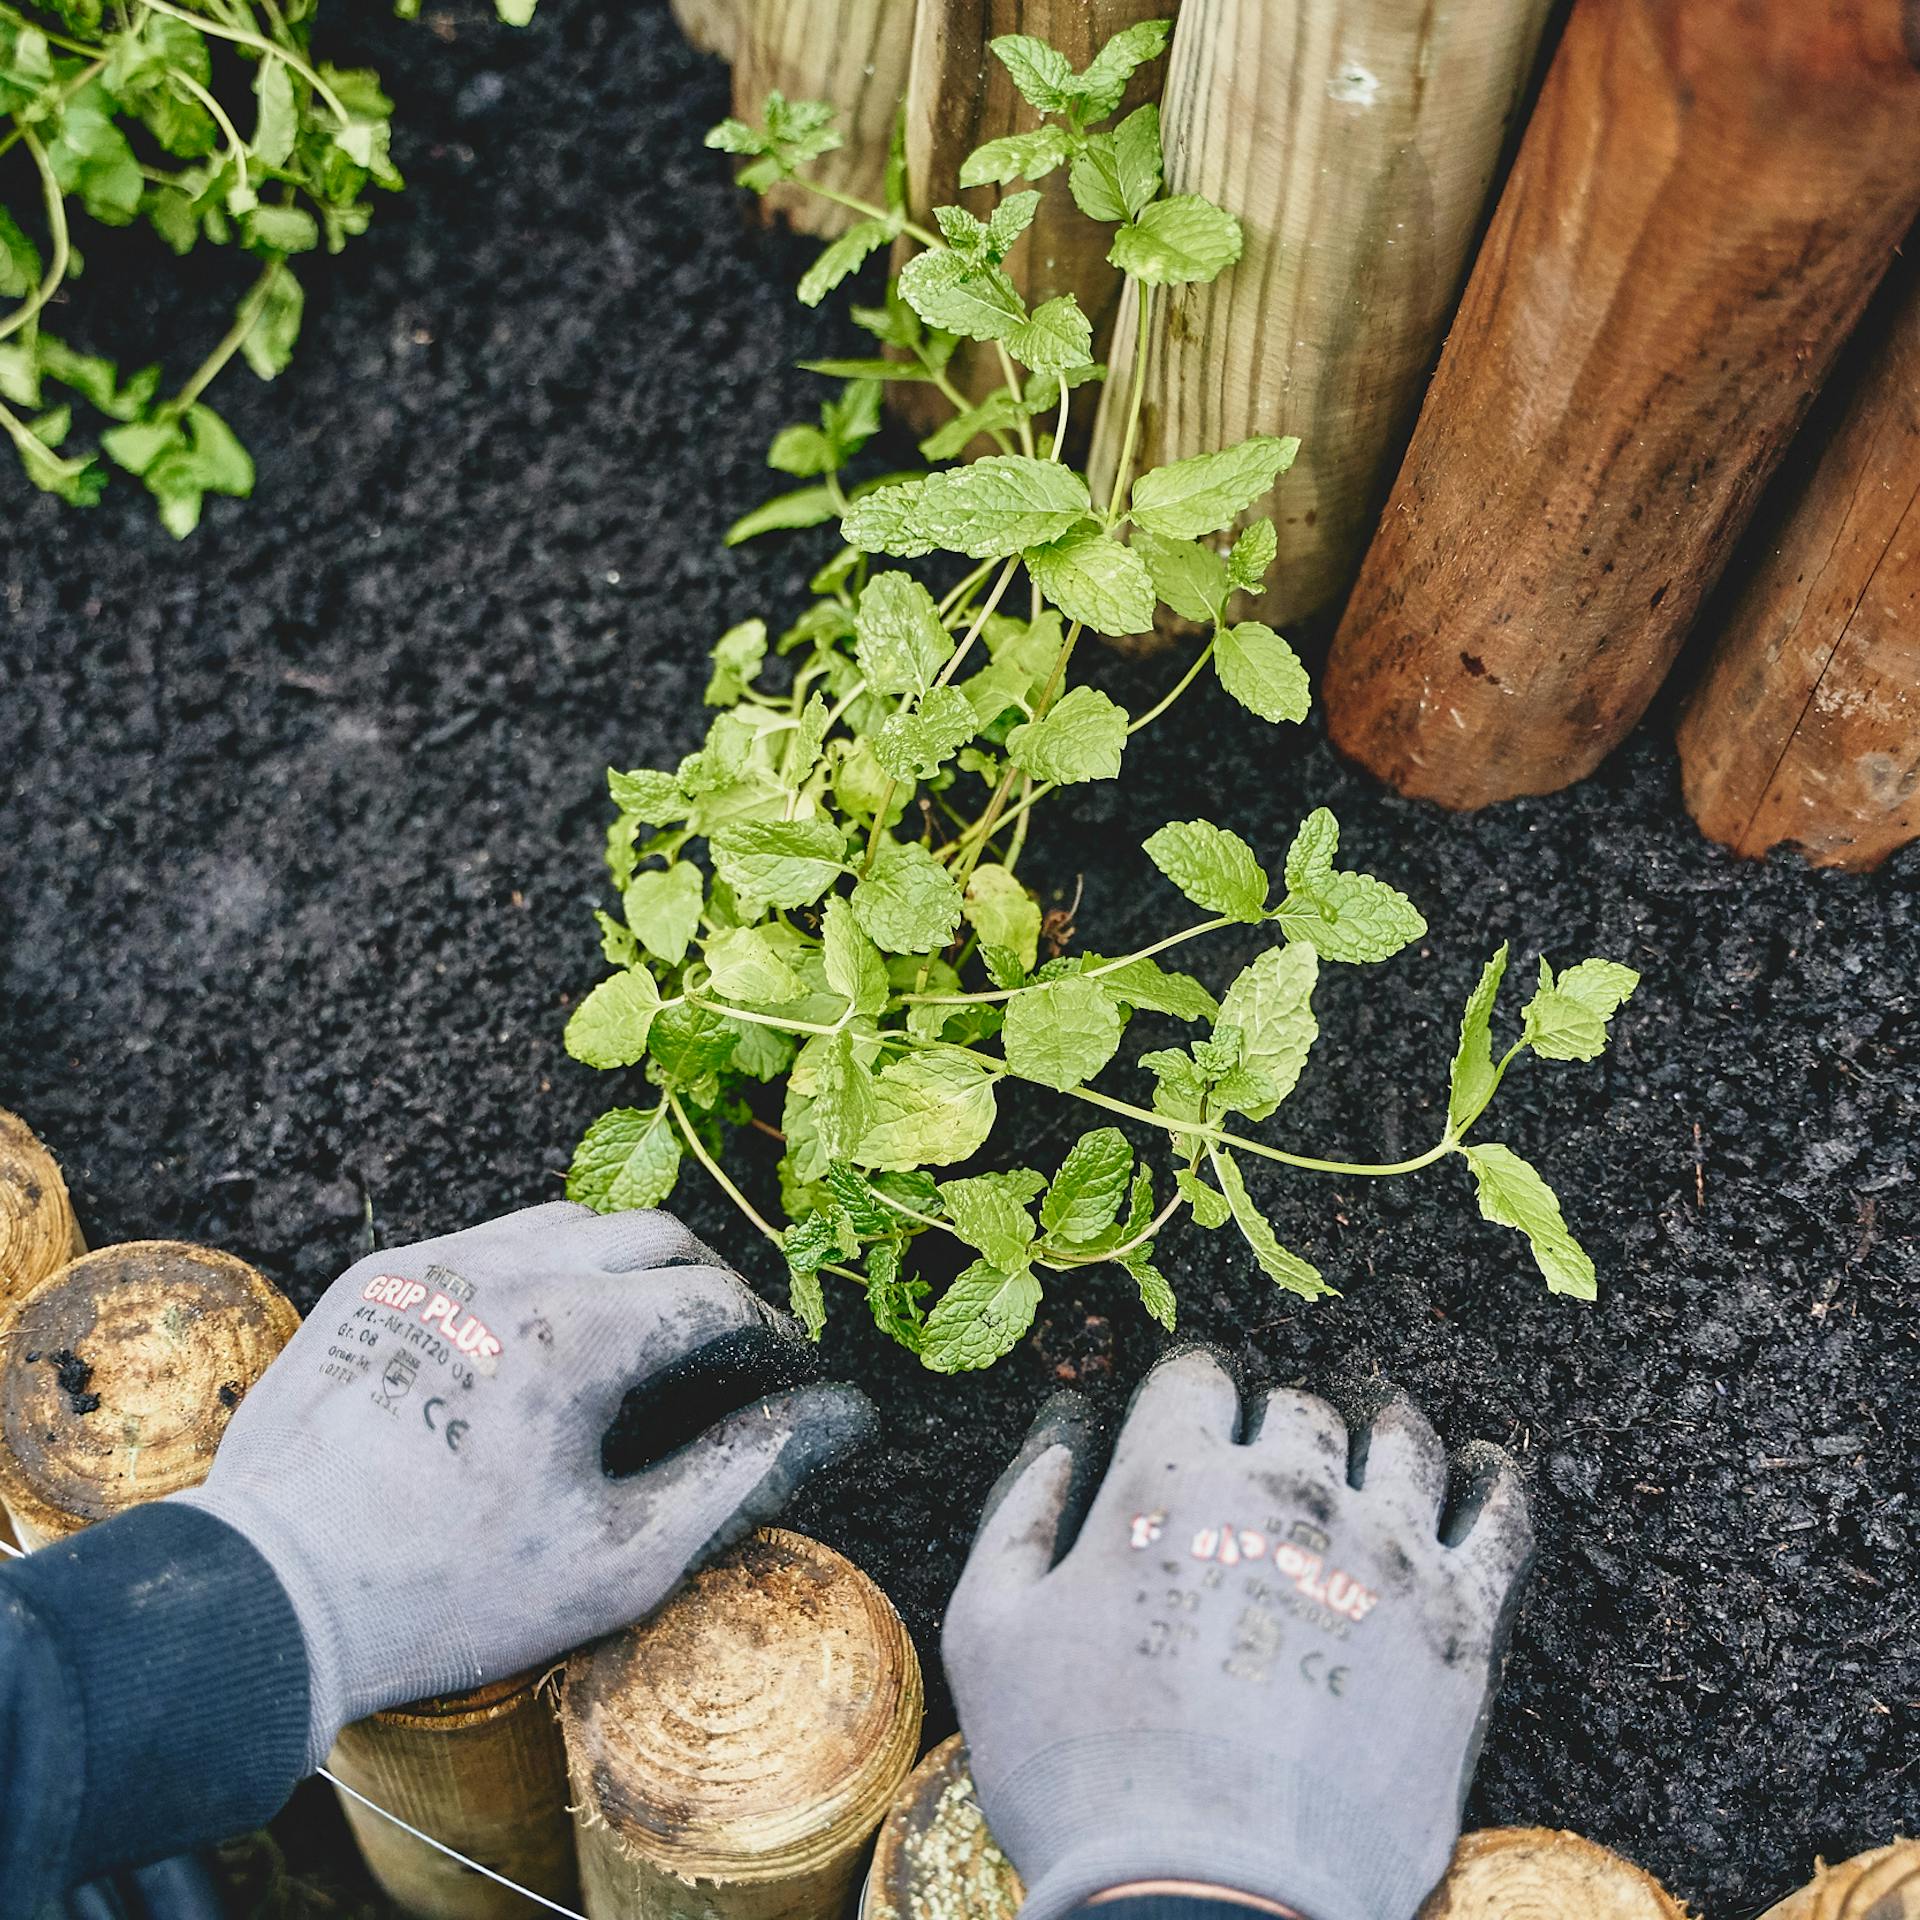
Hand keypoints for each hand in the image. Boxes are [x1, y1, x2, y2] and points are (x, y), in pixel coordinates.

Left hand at [174, 1203, 872, 1768]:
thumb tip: (840, 1417)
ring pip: (573, 1221)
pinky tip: (544, 1337)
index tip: (791, 1376)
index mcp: (575, 1332)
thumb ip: (742, 1473)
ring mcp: (435, 1263)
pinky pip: (490, 1240)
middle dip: (710, 1287)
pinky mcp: (379, 1277)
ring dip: (627, 1265)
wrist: (270, 1598)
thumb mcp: (621, 1557)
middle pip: (655, 1236)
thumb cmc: (455, 1593)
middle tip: (729, 1355)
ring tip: (642, 1337)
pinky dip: (543, 1270)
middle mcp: (508, 1268)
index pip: (715, 1300)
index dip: (771, 1337)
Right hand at [943, 1349, 1532, 1919]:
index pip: (1197, 1377)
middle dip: (1274, 1427)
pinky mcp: (1458, 1623)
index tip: (1190, 1418)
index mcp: (1173, 1478)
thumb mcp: (989, 1630)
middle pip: (1296, 1410)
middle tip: (1265, 1466)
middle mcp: (1287, 1488)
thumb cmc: (1080, 1774)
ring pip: (1397, 1441)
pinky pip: (1499, 1515)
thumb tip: (1063, 1428)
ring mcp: (1384, 1551)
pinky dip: (1490, 1480)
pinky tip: (1479, 1471)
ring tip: (1374, 1444)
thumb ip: (1021, 1508)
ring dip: (1377, 1433)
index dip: (1189, 1393)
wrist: (1206, 1903)